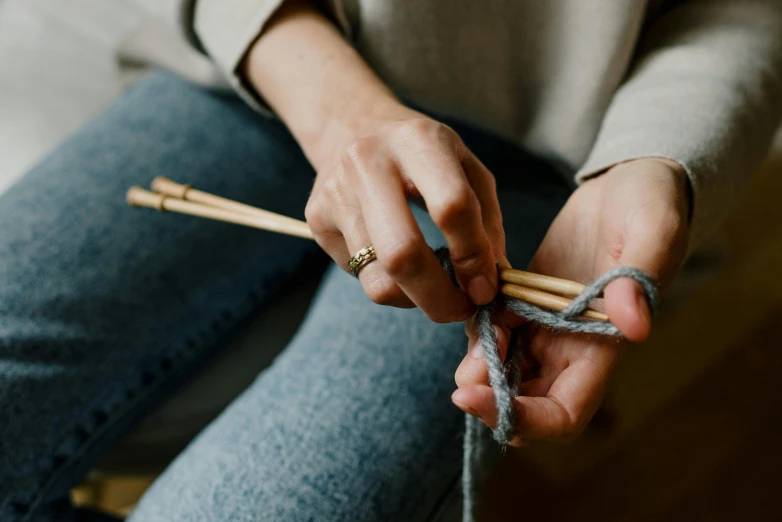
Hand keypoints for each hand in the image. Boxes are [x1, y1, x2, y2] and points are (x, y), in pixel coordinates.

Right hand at [305, 105, 506, 321]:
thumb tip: (492, 284)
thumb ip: (487, 225)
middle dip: (440, 298)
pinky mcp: (316, 219)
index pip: (452, 207)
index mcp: (417, 140)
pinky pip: (360, 277)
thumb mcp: (467, 170)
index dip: (474, 256)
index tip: (486, 287)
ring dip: (415, 300)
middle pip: (403, 254)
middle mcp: (368, 162)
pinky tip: (400, 267)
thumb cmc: (422, 154)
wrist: (353, 127)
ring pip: (378, 280)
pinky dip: (391, 286)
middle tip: (460, 310)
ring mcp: (335, 192)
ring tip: (433, 288)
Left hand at [452, 158, 689, 441]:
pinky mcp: (526, 301)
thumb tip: (633, 328)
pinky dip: (477, 327)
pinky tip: (472, 302)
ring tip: (470, 329)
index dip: (524, 419)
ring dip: (479, 366)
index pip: (563, 414)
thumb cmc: (651, 205)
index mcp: (603, 348)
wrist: (629, 183)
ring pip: (503, 369)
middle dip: (489, 399)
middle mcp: (572, 347)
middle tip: (462, 380)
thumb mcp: (654, 232)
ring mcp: (546, 326)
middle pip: (525, 401)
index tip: (478, 398)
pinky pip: (494, 329)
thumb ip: (638, 280)